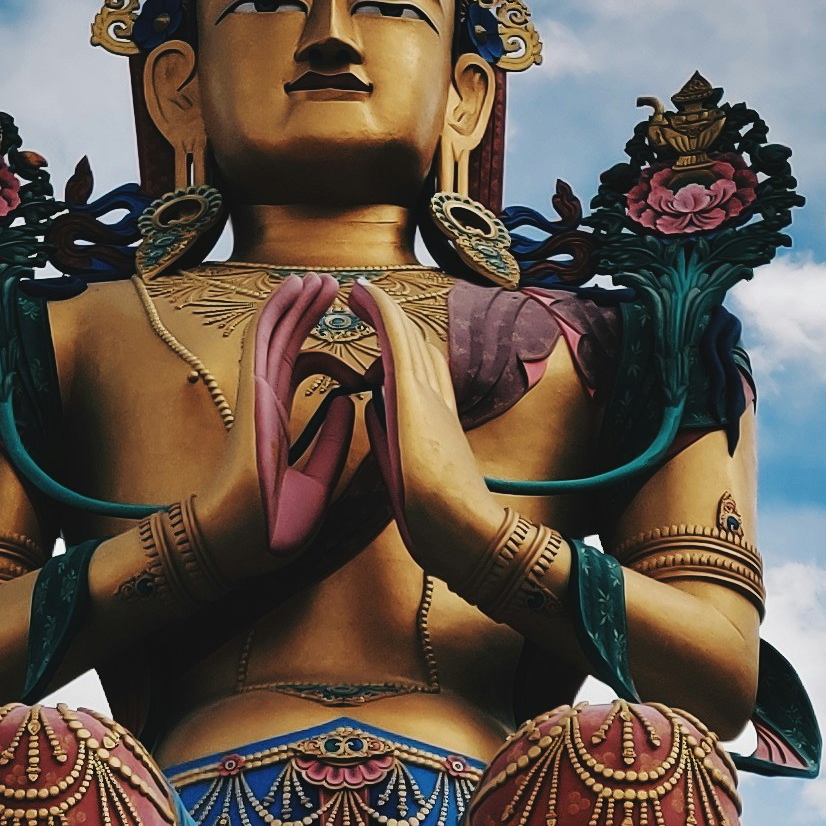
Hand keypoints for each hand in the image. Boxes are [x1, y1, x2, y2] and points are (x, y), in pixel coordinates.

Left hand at [370, 284, 513, 588]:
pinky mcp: (414, 396)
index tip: (381, 336)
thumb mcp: (404, 472)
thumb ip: (390, 437)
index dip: (399, 348)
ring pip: (405, 337)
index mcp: (435, 421)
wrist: (467, 535)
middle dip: (390, 321)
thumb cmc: (440, 521)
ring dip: (382, 310)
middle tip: (364, 299)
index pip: (419, 373)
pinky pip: (395, 341)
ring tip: (358, 291)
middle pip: (415, 347)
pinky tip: (362, 292)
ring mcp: (427, 395)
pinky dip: (379, 312)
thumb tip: (371, 411)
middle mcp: (437, 401)